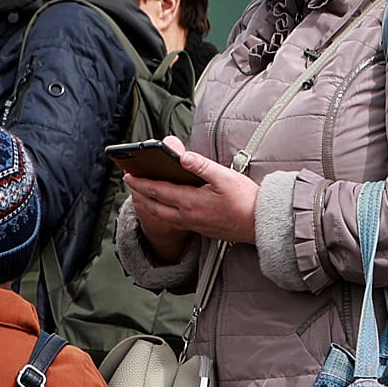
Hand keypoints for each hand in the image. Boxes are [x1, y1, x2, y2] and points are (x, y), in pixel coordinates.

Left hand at [120, 141, 259, 258]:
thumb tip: (182, 157)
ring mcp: (193, 224)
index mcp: (190, 201)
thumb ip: (201, 166)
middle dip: (140, 194)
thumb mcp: (224, 177)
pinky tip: (167, 207)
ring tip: (144, 194)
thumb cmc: (246, 200)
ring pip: (163, 216)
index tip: (128, 175)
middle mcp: (187, 215)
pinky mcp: (201, 229)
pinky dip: (163, 212)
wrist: (260, 224)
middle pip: (154, 206)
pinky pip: (174, 221)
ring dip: (150, 205)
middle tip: (131, 184)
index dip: (140, 182)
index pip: (157, 190)